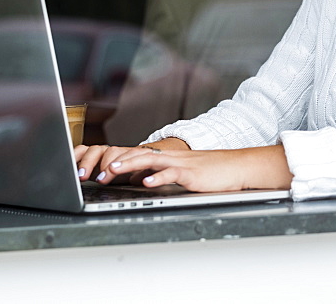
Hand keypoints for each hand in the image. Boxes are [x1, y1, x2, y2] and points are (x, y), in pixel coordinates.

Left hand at [102, 144, 293, 192]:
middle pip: (138, 154)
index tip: (100, 169)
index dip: (117, 160)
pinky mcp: (192, 173)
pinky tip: (148, 182)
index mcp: (168, 156)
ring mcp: (181, 163)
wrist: (238, 166)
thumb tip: (143, 180)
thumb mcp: (183, 171)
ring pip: (151, 159)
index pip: (137, 154)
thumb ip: (164, 173)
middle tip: (98, 172)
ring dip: (130, 165)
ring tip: (114, 171)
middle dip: (116, 162)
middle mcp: (171, 156)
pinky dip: (159, 176)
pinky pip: (173, 173)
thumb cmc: (212, 171)